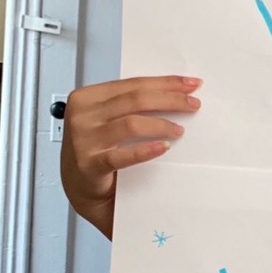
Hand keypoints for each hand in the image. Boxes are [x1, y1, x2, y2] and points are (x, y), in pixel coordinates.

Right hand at [59, 75, 200, 238]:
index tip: (189, 84)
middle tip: (192, 104)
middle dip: (170, 99)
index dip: (164, 83)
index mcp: (86, 98)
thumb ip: (126, 105)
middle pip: (135, 99)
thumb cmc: (96, 152)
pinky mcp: (90, 165)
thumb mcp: (106, 120)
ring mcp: (84, 141)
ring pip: (131, 123)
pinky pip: (122, 155)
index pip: (132, 84)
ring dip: (161, 124)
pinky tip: (163, 147)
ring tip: (179, 130)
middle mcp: (82, 116)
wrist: (79, 189)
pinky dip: (146, 150)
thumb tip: (170, 93)